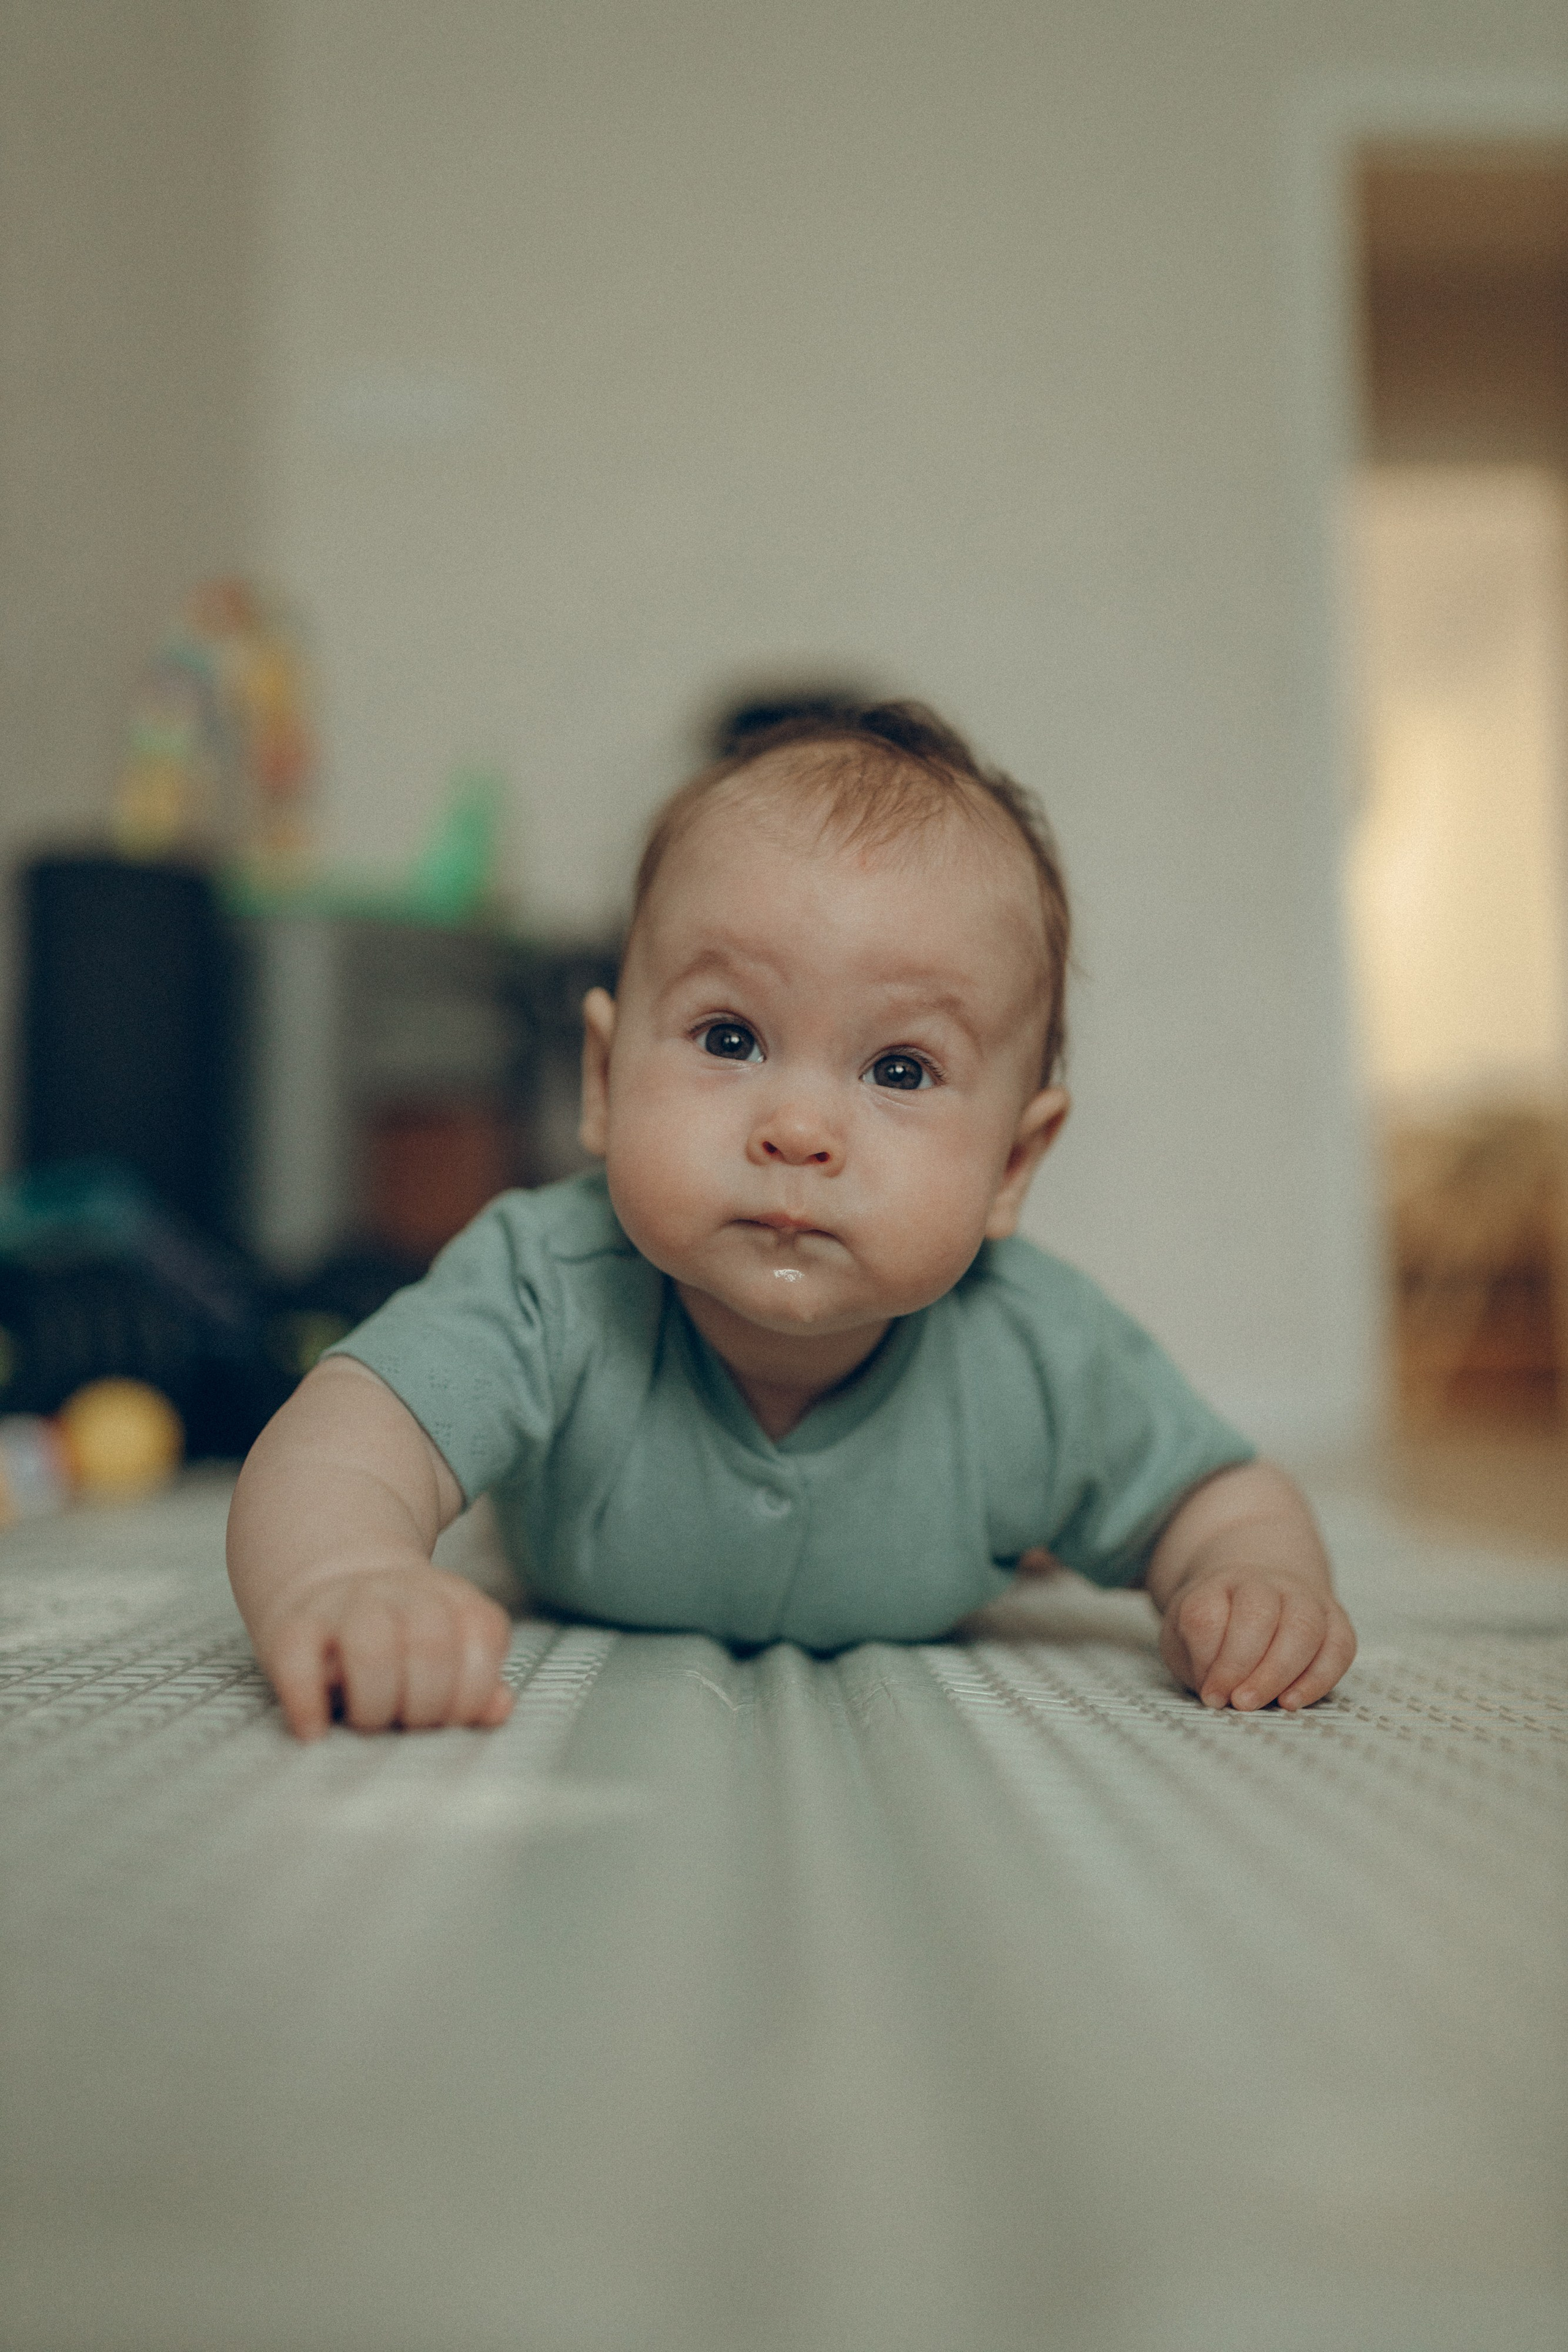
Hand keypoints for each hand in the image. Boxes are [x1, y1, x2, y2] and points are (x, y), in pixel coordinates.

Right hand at [259, 1564, 514, 1740]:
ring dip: (377, 1702)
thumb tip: (500, 1708)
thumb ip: (477, 1683)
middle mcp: (401, 1592)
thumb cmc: (399, 1640)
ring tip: (370, 1723)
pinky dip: (307, 1703)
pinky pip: (297, 1661)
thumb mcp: (448, 1650)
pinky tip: (315, 1731)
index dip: (474, 1690)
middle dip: (427, 1704)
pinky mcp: (291, 1625)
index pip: (482, 1634)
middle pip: (431, 1644)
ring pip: (372, 1647)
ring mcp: (345, 1603)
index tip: (453, 1718)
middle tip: (410, 1724)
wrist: (332, 1586)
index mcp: (450, 1597)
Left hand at [1158, 1568, 1355, 1711]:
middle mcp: (1261, 1583)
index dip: (1206, 1659)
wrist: (1256, 1594)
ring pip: (1302, 1627)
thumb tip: (1217, 1693)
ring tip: (1268, 1705)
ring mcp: (1302, 1596)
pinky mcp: (1335, 1619)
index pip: (1207, 1616)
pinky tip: (1294, 1700)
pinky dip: (1319, 1678)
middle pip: (1257, 1615)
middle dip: (1246, 1665)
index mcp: (1215, 1587)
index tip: (1210, 1693)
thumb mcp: (1187, 1640)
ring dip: (1282, 1672)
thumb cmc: (1218, 1628)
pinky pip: (1338, 1645)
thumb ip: (1196, 1662)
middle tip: (1238, 1702)